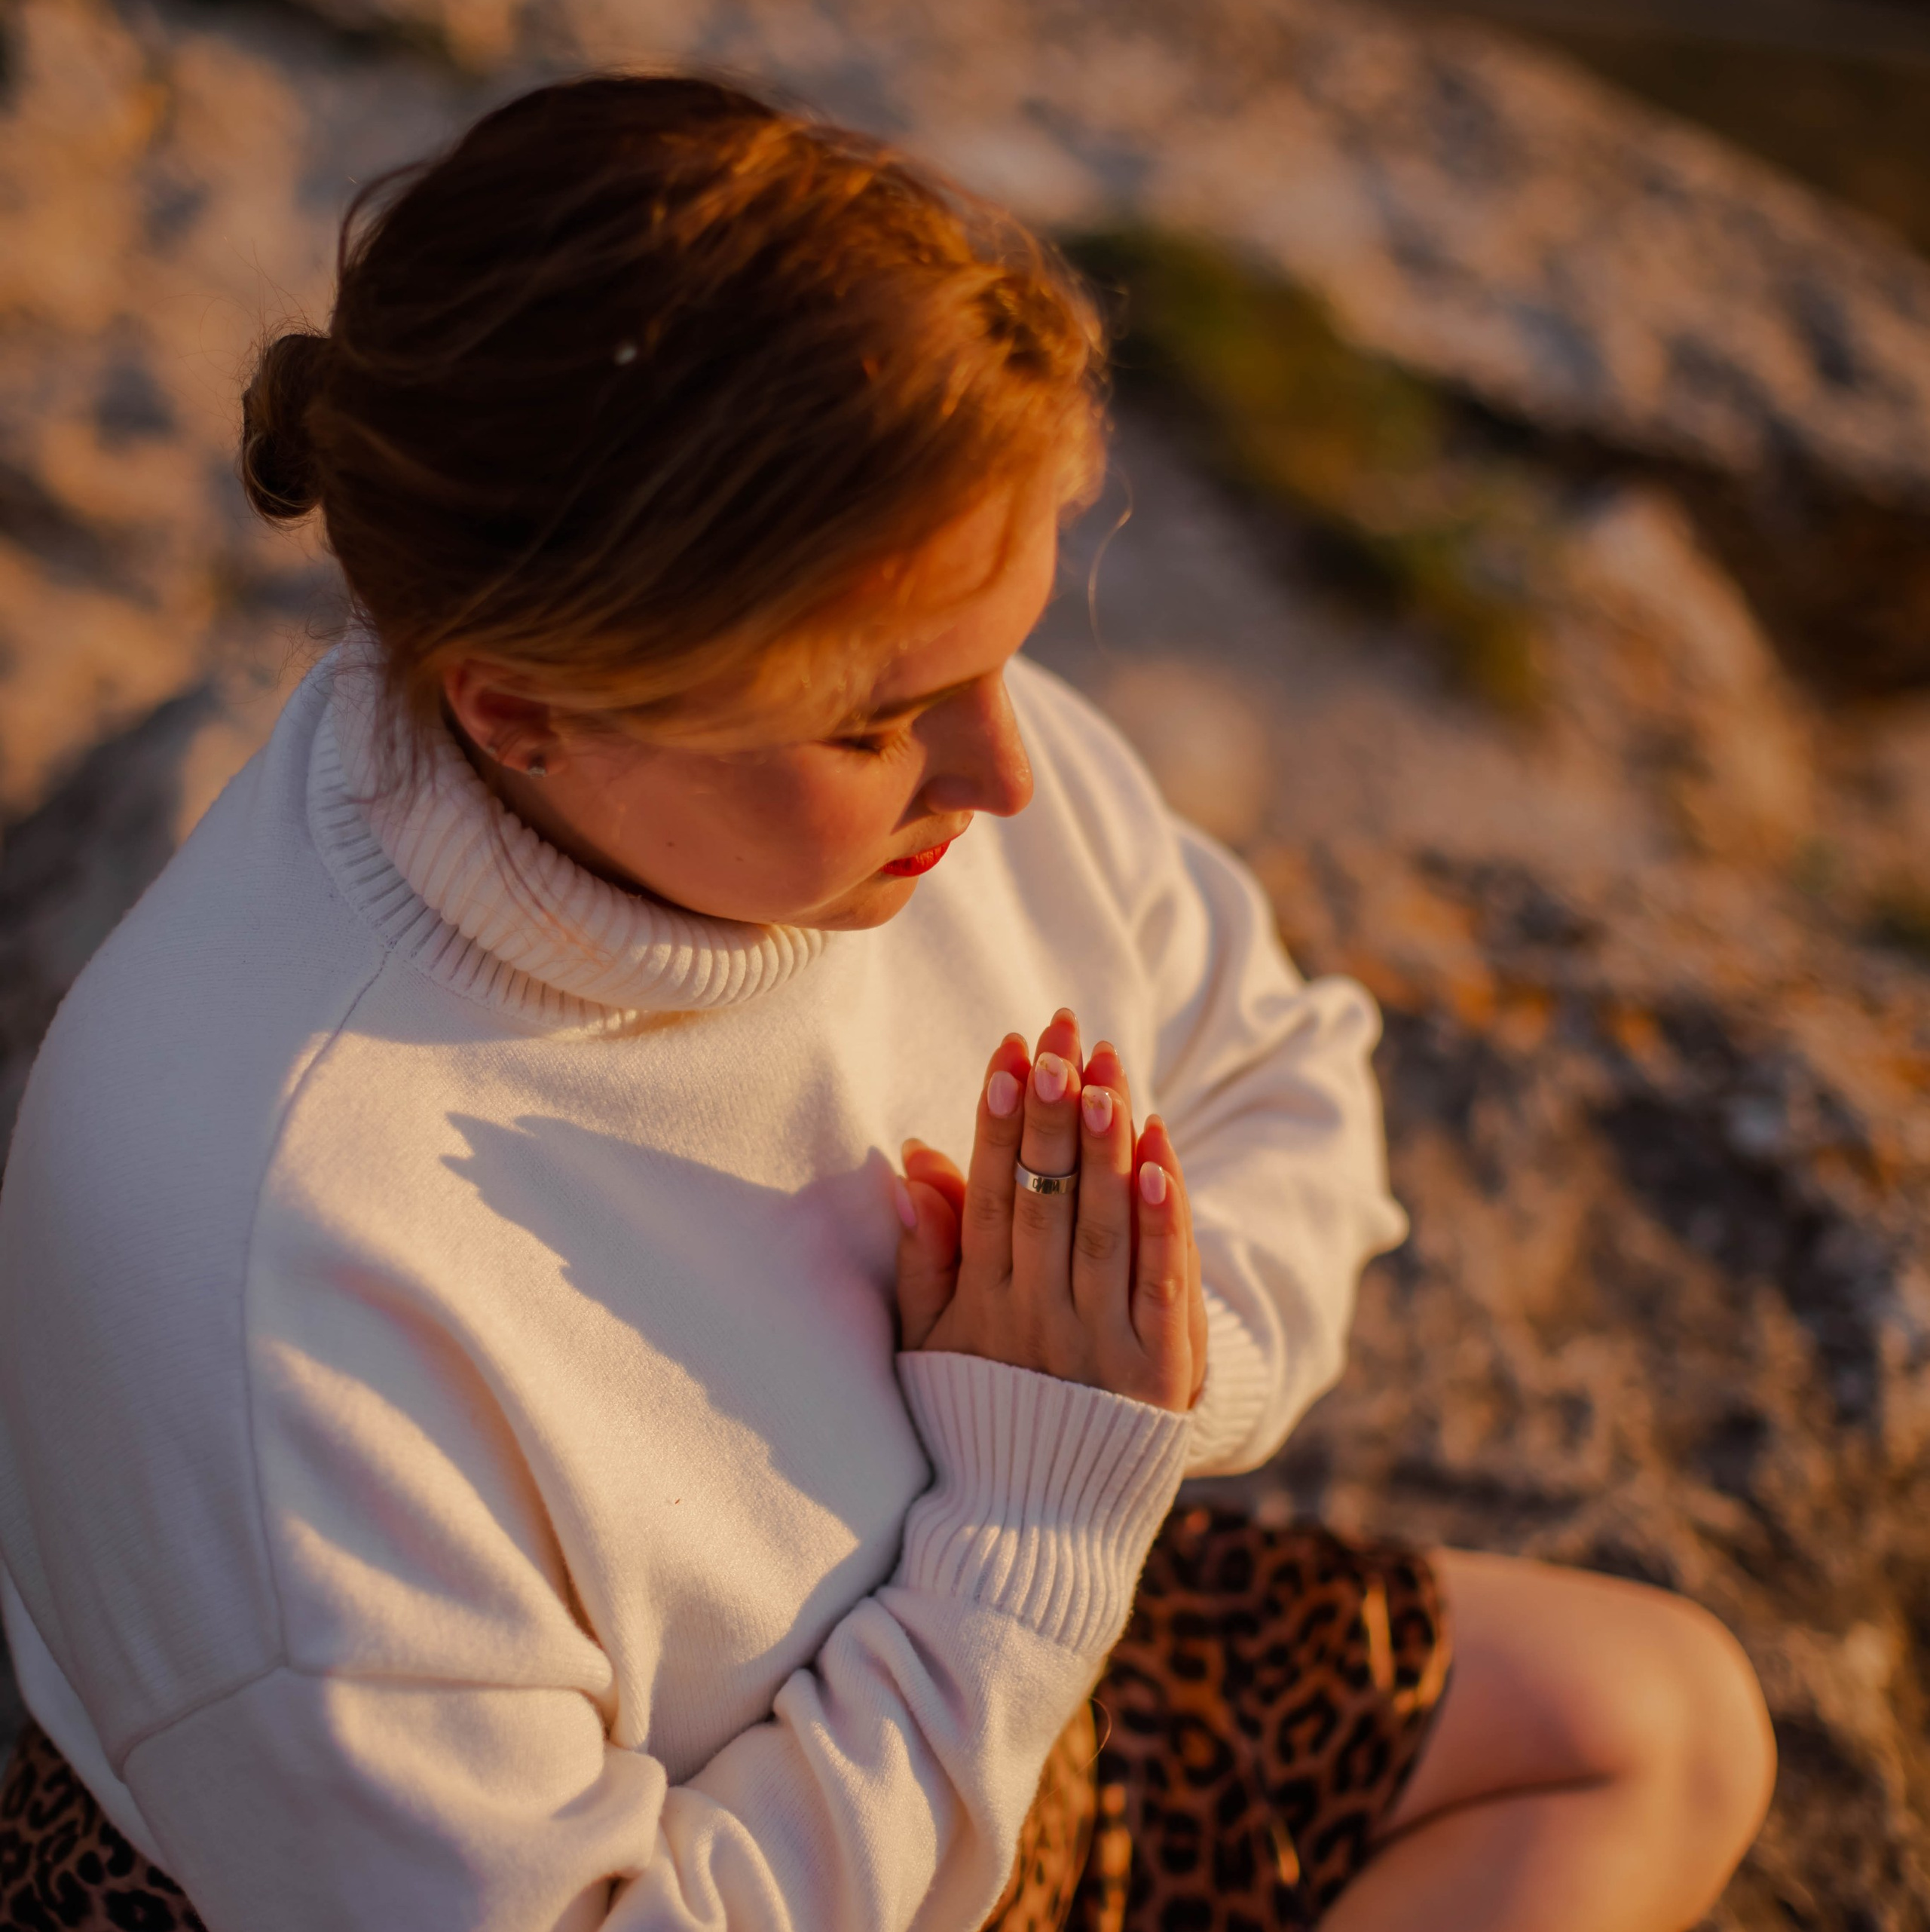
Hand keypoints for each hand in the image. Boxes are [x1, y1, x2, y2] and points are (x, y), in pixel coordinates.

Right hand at [893, 1010, 1205, 1413]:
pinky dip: (1161, 1218)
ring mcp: (1100, 1345)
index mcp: (981, 1305)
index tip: (1007, 1052)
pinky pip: (1161, 1280)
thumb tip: (913, 1164)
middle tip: (1058, 1034)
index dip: (997, 1119)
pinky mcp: (1160, 1372)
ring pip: (1103, 1225)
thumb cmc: (979, 1420)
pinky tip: (1159, 1157)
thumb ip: (925, 1258)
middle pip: (1045, 1195)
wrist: (1040, 1529)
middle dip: (1051, 1109)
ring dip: (1105, 1143)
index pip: (988, 1192)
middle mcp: (1037, 1319)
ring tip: (1105, 1070)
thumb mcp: (931, 1345)